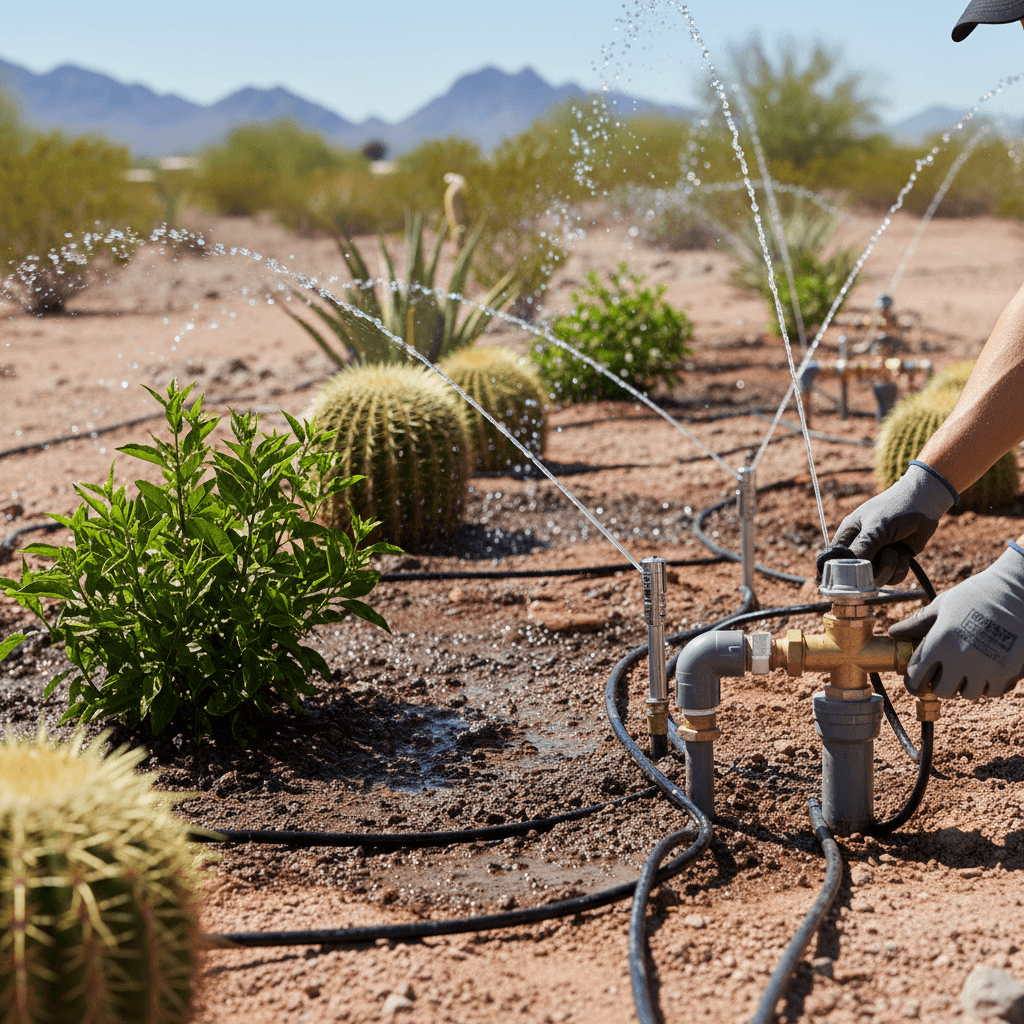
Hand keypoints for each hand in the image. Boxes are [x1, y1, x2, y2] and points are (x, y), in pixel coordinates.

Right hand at [831, 461, 957, 584]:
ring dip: (890, 567)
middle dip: (873, 570)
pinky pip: (892, 579)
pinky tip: (905, 554)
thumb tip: (849, 568)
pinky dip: (900, 569)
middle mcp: (859, 549)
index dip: (841, 571)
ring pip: (876, 579)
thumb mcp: (877, 526)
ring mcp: (876, 557)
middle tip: (886, 554)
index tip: (853, 576)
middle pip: (856, 575)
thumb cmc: (895, 509)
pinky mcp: (892, 563)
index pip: (835, 560)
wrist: (925, 505)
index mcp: (848, 537)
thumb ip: (863, 546)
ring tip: (897, 550)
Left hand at [889, 544, 1023, 699]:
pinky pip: (993, 691)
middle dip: (940, 683)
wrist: (1017, 592)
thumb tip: (895, 632)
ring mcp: (986, 668)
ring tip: (968, 667)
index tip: (915, 681)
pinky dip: (989, 684)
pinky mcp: (1008, 672)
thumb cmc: (976, 596)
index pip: (916, 677)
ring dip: (966, 684)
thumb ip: (917, 623)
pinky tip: (988, 667)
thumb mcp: (942, 606)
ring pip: (969, 694)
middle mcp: (961, 659)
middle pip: (942, 691)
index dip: (913, 682)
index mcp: (940, 643)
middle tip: (944, 672)